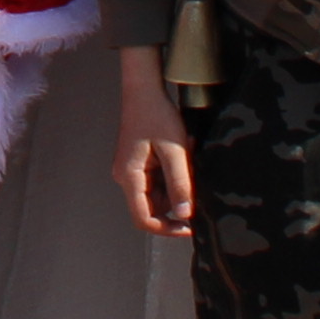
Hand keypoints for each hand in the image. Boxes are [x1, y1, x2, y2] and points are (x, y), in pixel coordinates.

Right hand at [112, 44, 197, 236]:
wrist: (144, 89)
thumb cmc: (157, 116)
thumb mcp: (175, 151)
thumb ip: (180, 184)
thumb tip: (185, 215)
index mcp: (129, 177)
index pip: (143, 219)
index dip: (167, 229)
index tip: (190, 227)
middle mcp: (125, 177)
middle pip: (151, 207)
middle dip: (176, 201)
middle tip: (194, 182)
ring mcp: (130, 170)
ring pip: (156, 194)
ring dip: (176, 185)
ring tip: (187, 159)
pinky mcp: (137, 163)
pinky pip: (156, 180)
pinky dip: (172, 174)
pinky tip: (181, 154)